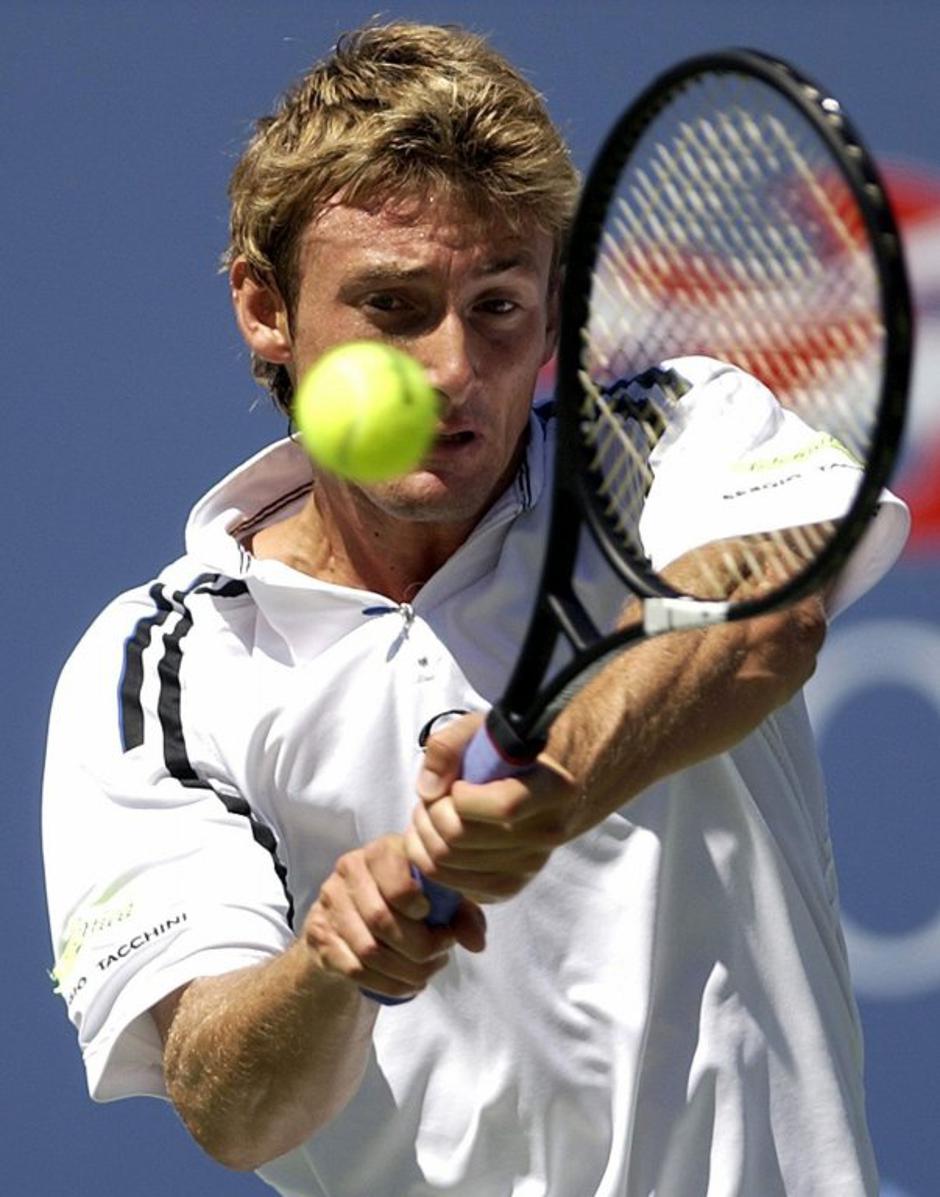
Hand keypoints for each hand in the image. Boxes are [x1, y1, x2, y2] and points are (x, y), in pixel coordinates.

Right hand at [302, 833, 486, 1000]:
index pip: (397, 880)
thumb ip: (462, 914)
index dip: (420, 909)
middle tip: (439, 958)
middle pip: (382, 919)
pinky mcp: (318, 935)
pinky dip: (385, 984)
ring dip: (403, 972)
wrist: (353, 917)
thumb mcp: (438, 899)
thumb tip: (476, 943)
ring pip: (368, 949)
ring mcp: (329, 902)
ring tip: (424, 974)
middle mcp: (350, 869)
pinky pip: (353, 969)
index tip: (440, 925)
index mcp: (383, 850)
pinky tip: (404, 985)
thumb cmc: (405, 902)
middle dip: (418, 949)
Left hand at [405, 714, 578, 903]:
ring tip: (431, 813)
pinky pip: (448, 882)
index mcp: (554, 789)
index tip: (457, 784)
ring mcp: (529, 866)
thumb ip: (449, 746)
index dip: (462, 796)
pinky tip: (435, 835)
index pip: (503, 806)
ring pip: (446, 861)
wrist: (533, 788)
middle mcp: (547, 833)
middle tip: (433, 798)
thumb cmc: (504, 757)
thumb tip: (429, 790)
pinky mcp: (507, 888)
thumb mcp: (479, 731)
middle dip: (431, 812)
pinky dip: (427, 858)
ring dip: (424, 834)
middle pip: (461, 836)